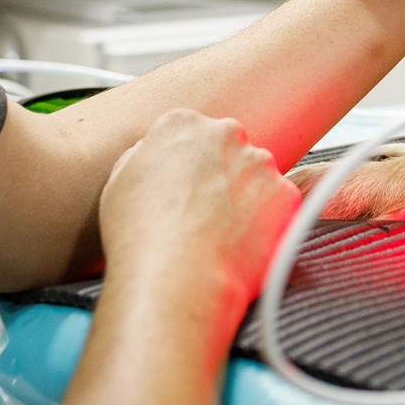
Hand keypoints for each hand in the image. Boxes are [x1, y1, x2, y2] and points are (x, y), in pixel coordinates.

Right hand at [99, 110, 299, 298]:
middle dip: (222, 175)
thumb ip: (145, 157)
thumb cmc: (140, 238)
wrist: (175, 280)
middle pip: (229, 149)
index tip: (186, 188)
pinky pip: (279, 205)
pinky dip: (267, 223)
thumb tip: (159, 158)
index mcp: (181, 124)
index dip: (189, 165)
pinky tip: (240, 244)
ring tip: (221, 234)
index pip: (192, 132)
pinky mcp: (285, 193)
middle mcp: (225, 134)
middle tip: (205, 213)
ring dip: (247, 198)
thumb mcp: (119, 183)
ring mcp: (259, 162)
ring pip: (257, 176)